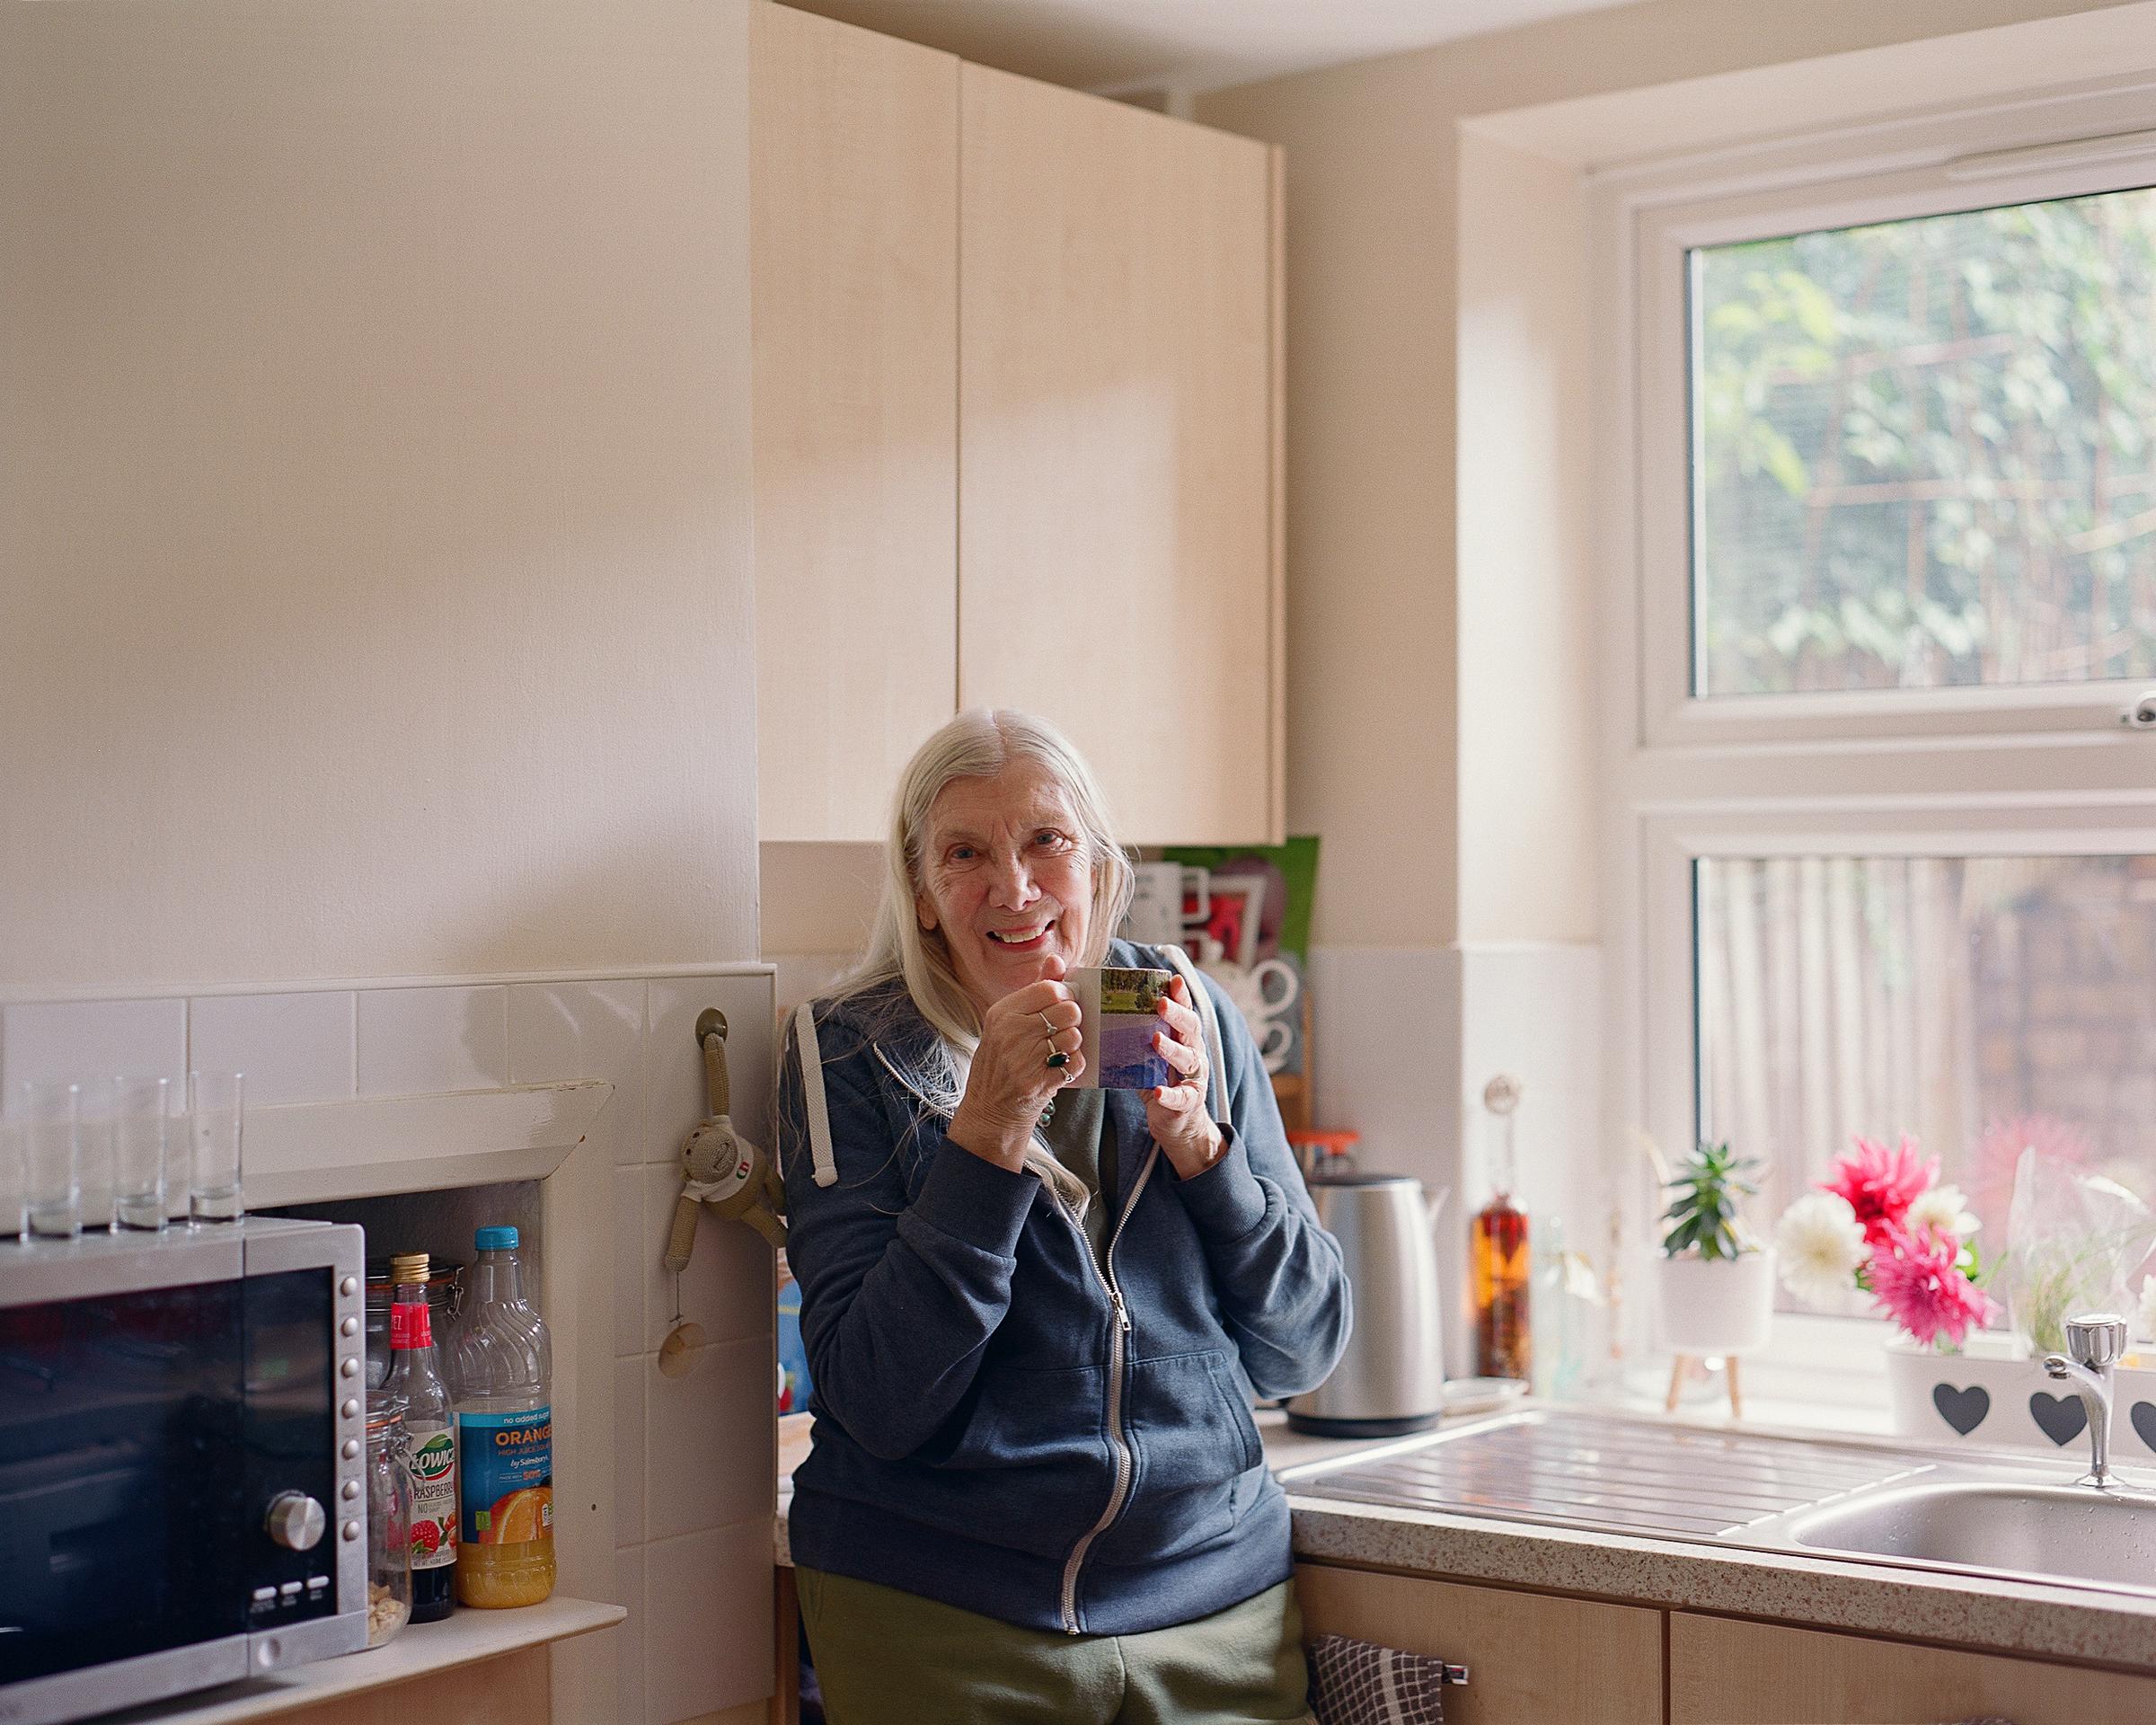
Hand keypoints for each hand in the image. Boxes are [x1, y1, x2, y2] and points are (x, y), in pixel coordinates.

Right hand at [948, 957, 1083, 1171]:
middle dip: (1073, 1020)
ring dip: (1073, 1044)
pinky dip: (1074, 1066)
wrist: (988, 1111)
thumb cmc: (1001, 1062)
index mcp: (1002, 1013)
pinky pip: (1076, 1063)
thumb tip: (1057, 960)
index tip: (1060, 1006)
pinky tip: (1059, 1068)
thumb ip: (1035, 991)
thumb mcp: (1007, 1023)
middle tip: (1062, 1031)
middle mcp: (1010, 1033)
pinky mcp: (1038, 1083)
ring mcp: (1023, 1059)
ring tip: (1058, 1051)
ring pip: (1074, 1036)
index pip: (1050, 989)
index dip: (1064, 996)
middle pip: (1068, 1010)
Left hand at [1145, 975, 1224, 1179]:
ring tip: (1156, 1040)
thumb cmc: (1159, 1083)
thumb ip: (1134, 1039)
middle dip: (1177, 1014)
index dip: (1181, 996)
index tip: (1173, 980)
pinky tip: (1158, 1091)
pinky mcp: (1189, 1102)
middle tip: (1161, 1003)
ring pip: (1188, 1059)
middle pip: (1190, 1029)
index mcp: (1183, 1040)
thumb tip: (1101, 1014)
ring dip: (1172, 1049)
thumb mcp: (1147, 1058)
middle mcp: (1193, 1054)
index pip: (1185, 1013)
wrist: (1176, 1123)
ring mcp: (1194, 1078)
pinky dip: (1169, 1094)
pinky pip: (1181, 1097)